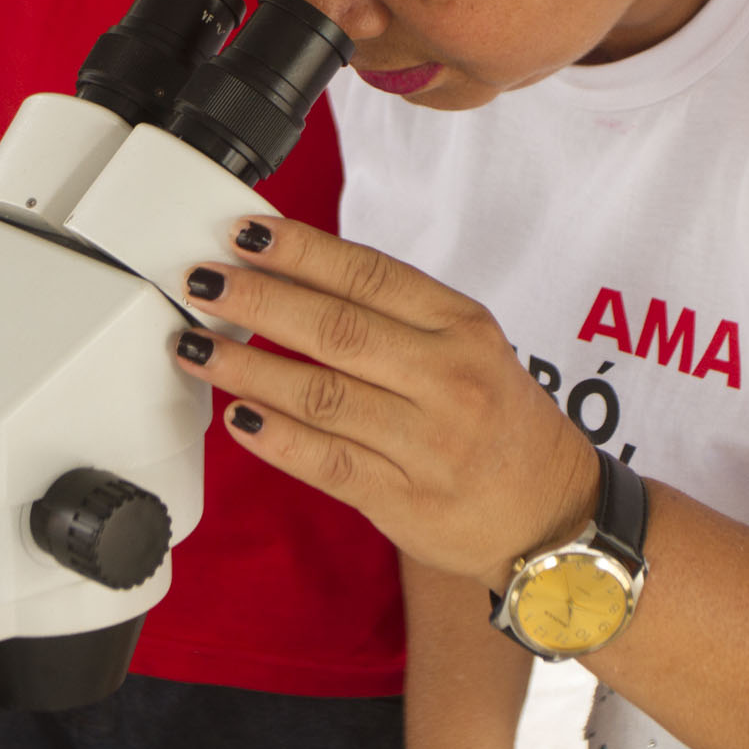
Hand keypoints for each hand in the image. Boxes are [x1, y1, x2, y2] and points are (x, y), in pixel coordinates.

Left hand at [175, 217, 599, 590]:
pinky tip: (237, 417)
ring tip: (197, 348)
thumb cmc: (497, 420)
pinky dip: (275, 438)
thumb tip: (294, 276)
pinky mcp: (405, 501)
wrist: (551, 514)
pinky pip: (326, 463)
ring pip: (321, 396)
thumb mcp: (467, 347)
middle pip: (338, 330)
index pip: (371, 275)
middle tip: (204, 283)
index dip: (301, 251)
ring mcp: (427, 443)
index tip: (245, 234)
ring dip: (247, 369)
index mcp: (462, 327)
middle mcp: (449, 379)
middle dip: (259, 301)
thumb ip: (393, 315)